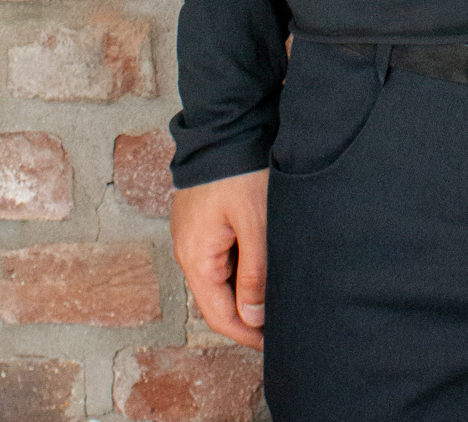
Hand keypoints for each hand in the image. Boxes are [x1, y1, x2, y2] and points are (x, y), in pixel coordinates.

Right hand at [170, 168, 268, 349]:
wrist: (223, 123)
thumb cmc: (240, 170)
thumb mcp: (256, 224)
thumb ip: (255, 274)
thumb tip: (253, 318)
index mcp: (196, 258)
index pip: (219, 316)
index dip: (247, 335)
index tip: (274, 344)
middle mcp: (187, 250)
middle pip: (217, 299)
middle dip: (247, 315)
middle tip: (280, 323)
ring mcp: (192, 233)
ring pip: (219, 277)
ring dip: (244, 290)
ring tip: (276, 295)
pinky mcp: (201, 218)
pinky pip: (219, 255)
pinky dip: (240, 266)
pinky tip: (262, 264)